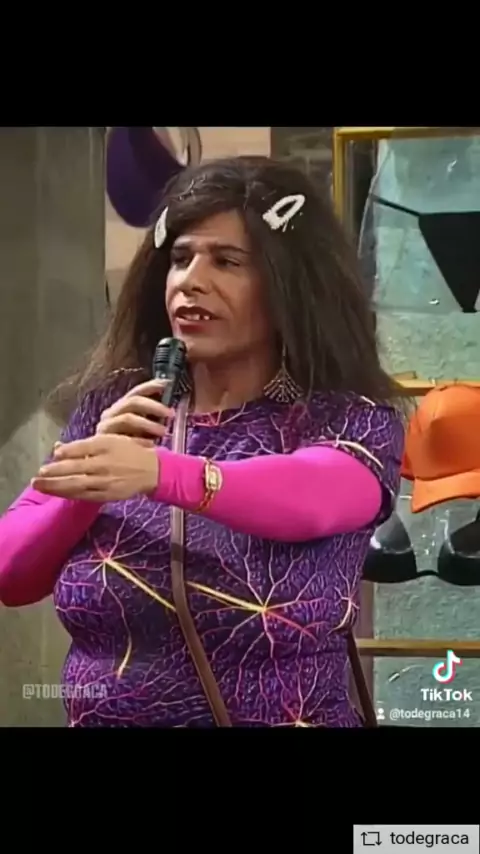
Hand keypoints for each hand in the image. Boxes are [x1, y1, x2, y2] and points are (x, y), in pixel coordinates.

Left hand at [31, 435, 159, 501]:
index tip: (52, 454)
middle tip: (37, 474)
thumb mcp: (110, 441)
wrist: (152, 470)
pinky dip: (69, 494)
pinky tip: (57, 493)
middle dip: (53, 472)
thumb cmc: (129, 452)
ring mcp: (105, 481)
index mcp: (106, 445)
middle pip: (74, 468)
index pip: (81, 448)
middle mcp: (105, 463)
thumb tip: (59, 449)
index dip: (65, 451)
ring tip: (39, 485)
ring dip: (56, 486)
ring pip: (76, 484)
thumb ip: (85, 445)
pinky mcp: (107, 494)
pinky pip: (84, 495)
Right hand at [96, 379, 174, 440]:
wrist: (107, 466)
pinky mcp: (102, 441)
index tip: (168, 384)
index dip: (151, 386)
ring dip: (148, 423)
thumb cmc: (131, 445)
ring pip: (127, 418)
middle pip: (132, 402)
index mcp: (120, 408)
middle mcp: (111, 414)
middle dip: (153, 406)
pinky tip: (152, 446)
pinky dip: (139, 441)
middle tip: (171, 413)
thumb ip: (151, 416)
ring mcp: (105, 427)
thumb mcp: (143, 429)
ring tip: (164, 431)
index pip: (135, 392)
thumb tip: (169, 406)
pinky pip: (124, 439)